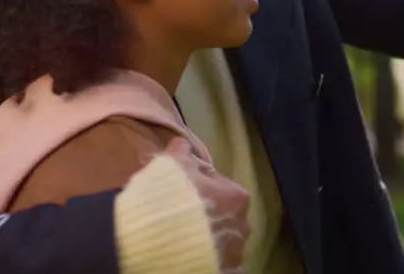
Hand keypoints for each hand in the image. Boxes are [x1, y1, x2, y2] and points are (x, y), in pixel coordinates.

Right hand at [164, 138, 248, 273]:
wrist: (160, 239)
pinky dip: (212, 259)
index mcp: (236, 196)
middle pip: (225, 214)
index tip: (182, 191)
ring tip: (185, 237)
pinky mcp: (228, 272)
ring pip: (224, 240)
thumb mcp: (173, 164)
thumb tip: (184, 143)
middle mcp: (243, 225)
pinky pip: (222, 264)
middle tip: (182, 215)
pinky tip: (194, 255)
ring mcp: (236, 252)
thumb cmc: (170, 197)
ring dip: (210, 238)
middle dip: (209, 214)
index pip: (219, 186)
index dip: (199, 187)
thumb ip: (182, 151)